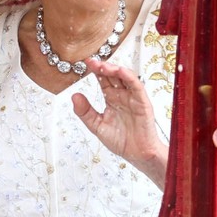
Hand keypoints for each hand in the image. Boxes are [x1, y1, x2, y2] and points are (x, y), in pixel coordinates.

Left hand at [71, 59, 168, 188]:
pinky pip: (136, 86)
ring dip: (114, 69)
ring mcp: (132, 97)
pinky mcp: (142, 102)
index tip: (84, 62)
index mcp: (111, 98)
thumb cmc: (121, 140)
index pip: (103, 80)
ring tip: (102, 66)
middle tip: (91, 61)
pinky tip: (120, 71)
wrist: (137, 154)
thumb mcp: (97, 125)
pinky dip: (128, 77)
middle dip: (102, 66)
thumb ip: (85, 111)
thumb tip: (74, 96)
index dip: (94, 70)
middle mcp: (122, 95)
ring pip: (124, 77)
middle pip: (112, 75)